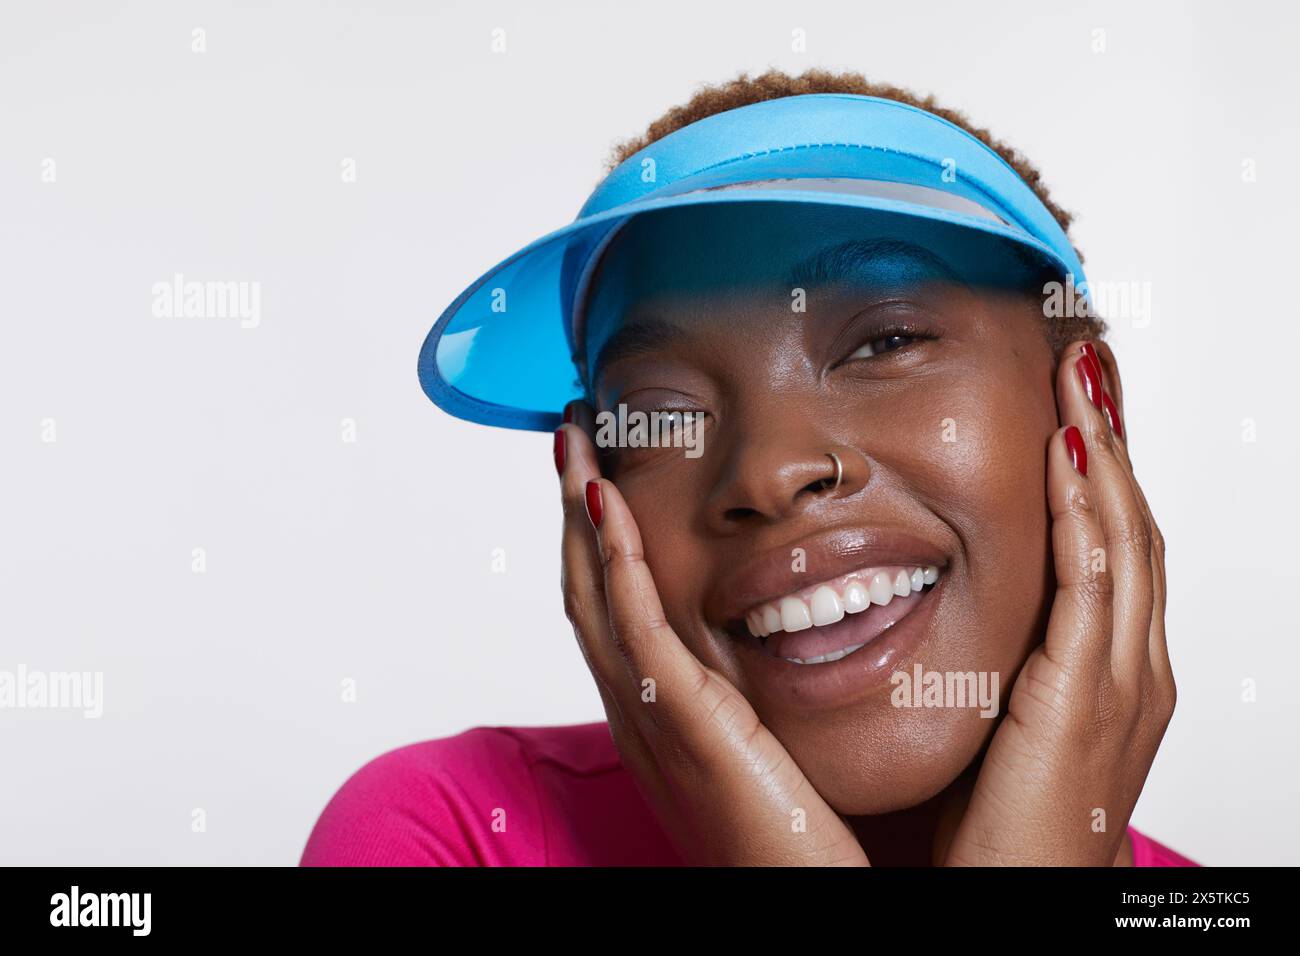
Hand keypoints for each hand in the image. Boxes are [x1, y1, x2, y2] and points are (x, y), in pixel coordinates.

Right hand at [554, 403, 868, 865]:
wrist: (799, 901)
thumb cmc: (798, 843)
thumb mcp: (764, 752)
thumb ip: (752, 700)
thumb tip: (784, 637)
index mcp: (656, 717)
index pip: (610, 609)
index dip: (595, 537)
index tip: (599, 472)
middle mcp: (636, 714)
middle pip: (585, 590)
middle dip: (572, 507)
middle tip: (570, 433)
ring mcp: (650, 720)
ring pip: (592, 596)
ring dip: (578, 511)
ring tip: (573, 439)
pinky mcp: (682, 724)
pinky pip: (634, 625)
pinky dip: (612, 558)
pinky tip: (604, 499)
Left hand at [944, 340, 1175, 864]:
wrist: (1013, 906)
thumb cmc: (998, 827)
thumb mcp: (1006, 719)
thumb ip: (1003, 659)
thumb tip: (964, 607)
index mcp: (1111, 671)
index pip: (1113, 545)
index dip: (1100, 469)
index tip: (1074, 400)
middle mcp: (1132, 668)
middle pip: (1133, 526)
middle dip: (1113, 441)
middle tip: (1088, 362)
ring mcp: (1119, 684)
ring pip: (1125, 540)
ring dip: (1104, 453)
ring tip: (1082, 378)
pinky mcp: (1084, 702)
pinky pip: (1091, 587)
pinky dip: (1084, 514)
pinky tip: (1065, 457)